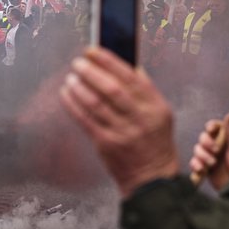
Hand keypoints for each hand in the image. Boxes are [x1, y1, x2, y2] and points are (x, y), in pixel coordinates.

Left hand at [60, 47, 178, 197]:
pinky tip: (66, 94)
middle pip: (113, 89)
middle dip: (92, 72)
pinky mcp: (106, 144)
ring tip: (71, 77)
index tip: (94, 50)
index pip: (132, 76)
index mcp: (155, 106)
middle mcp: (140, 118)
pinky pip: (86, 120)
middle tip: (78, 62)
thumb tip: (130, 65)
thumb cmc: (155, 142)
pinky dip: (74, 105)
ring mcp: (123, 132)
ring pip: (96, 104)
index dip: (110, 61)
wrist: (152, 178)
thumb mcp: (162, 114)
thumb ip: (146, 90)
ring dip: (80, 87)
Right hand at [189, 117, 228, 189]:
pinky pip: (193, 162)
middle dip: (207, 143)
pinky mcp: (202, 167)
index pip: (212, 127)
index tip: (212, 129)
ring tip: (213, 164)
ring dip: (203, 156)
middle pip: (202, 137)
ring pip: (197, 149)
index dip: (211, 126)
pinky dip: (196, 165)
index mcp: (223, 139)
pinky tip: (202, 170)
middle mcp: (214, 146)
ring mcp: (207, 156)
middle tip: (216, 151)